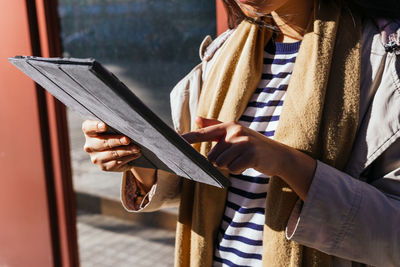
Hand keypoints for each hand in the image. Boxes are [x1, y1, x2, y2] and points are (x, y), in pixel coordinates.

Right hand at [82, 120, 140, 171]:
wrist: (118, 150)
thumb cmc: (115, 134)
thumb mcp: (113, 127)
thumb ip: (116, 124)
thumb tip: (129, 124)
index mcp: (89, 132)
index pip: (89, 127)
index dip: (96, 126)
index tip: (105, 126)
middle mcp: (90, 146)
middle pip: (103, 142)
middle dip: (117, 141)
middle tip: (127, 140)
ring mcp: (96, 158)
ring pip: (112, 154)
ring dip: (126, 151)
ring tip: (137, 148)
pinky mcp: (105, 167)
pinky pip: (117, 162)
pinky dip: (128, 158)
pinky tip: (135, 154)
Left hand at [182, 117, 315, 199]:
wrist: (278, 155)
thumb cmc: (252, 144)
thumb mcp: (235, 132)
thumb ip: (214, 126)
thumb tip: (196, 118)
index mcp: (228, 126)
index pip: (204, 133)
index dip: (188, 138)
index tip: (174, 142)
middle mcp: (235, 131)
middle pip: (212, 156)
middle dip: (220, 162)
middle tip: (234, 157)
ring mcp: (244, 142)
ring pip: (221, 164)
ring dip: (230, 166)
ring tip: (241, 160)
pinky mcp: (251, 154)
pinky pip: (233, 169)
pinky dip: (238, 170)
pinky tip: (248, 164)